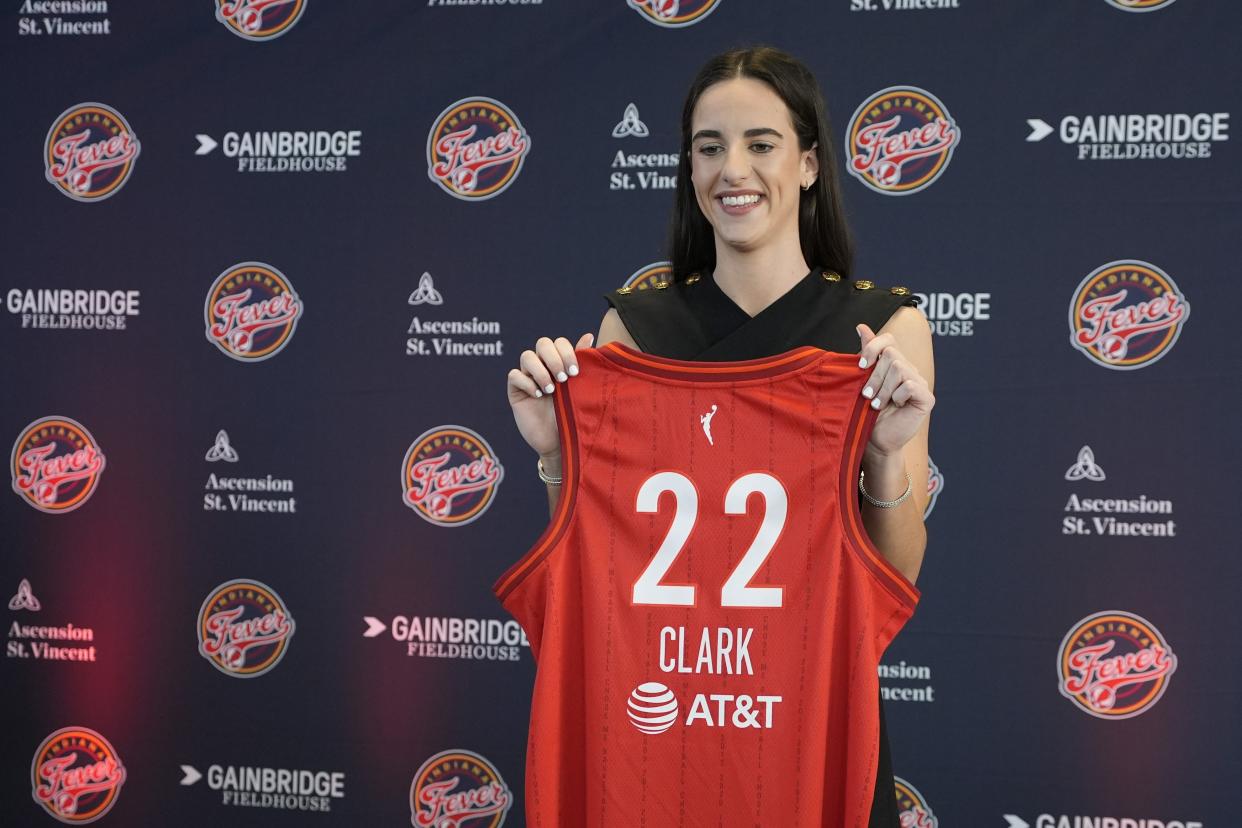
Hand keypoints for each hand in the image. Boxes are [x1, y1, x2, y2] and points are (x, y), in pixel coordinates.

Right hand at [507, 333, 594, 461]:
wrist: (562, 442)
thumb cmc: (574, 416)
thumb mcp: (582, 388)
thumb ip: (584, 363)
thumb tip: (589, 335)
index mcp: (560, 363)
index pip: (558, 342)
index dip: (566, 352)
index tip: (575, 372)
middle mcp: (543, 366)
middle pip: (542, 343)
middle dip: (554, 358)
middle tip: (564, 379)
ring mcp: (528, 377)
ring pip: (526, 356)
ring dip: (540, 370)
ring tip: (551, 390)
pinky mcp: (516, 391)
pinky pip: (514, 375)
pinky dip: (527, 383)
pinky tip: (538, 396)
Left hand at [856, 323, 934, 456]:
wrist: (875, 441)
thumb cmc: (866, 413)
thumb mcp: (862, 381)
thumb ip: (867, 354)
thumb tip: (861, 326)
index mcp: (893, 364)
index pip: (888, 340)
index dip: (873, 347)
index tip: (860, 365)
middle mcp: (909, 369)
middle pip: (891, 354)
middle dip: (874, 375)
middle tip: (866, 395)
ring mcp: (919, 382)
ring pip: (899, 368)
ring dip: (883, 389)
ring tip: (876, 404)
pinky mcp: (926, 397)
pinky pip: (910, 385)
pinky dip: (897, 396)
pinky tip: (896, 406)